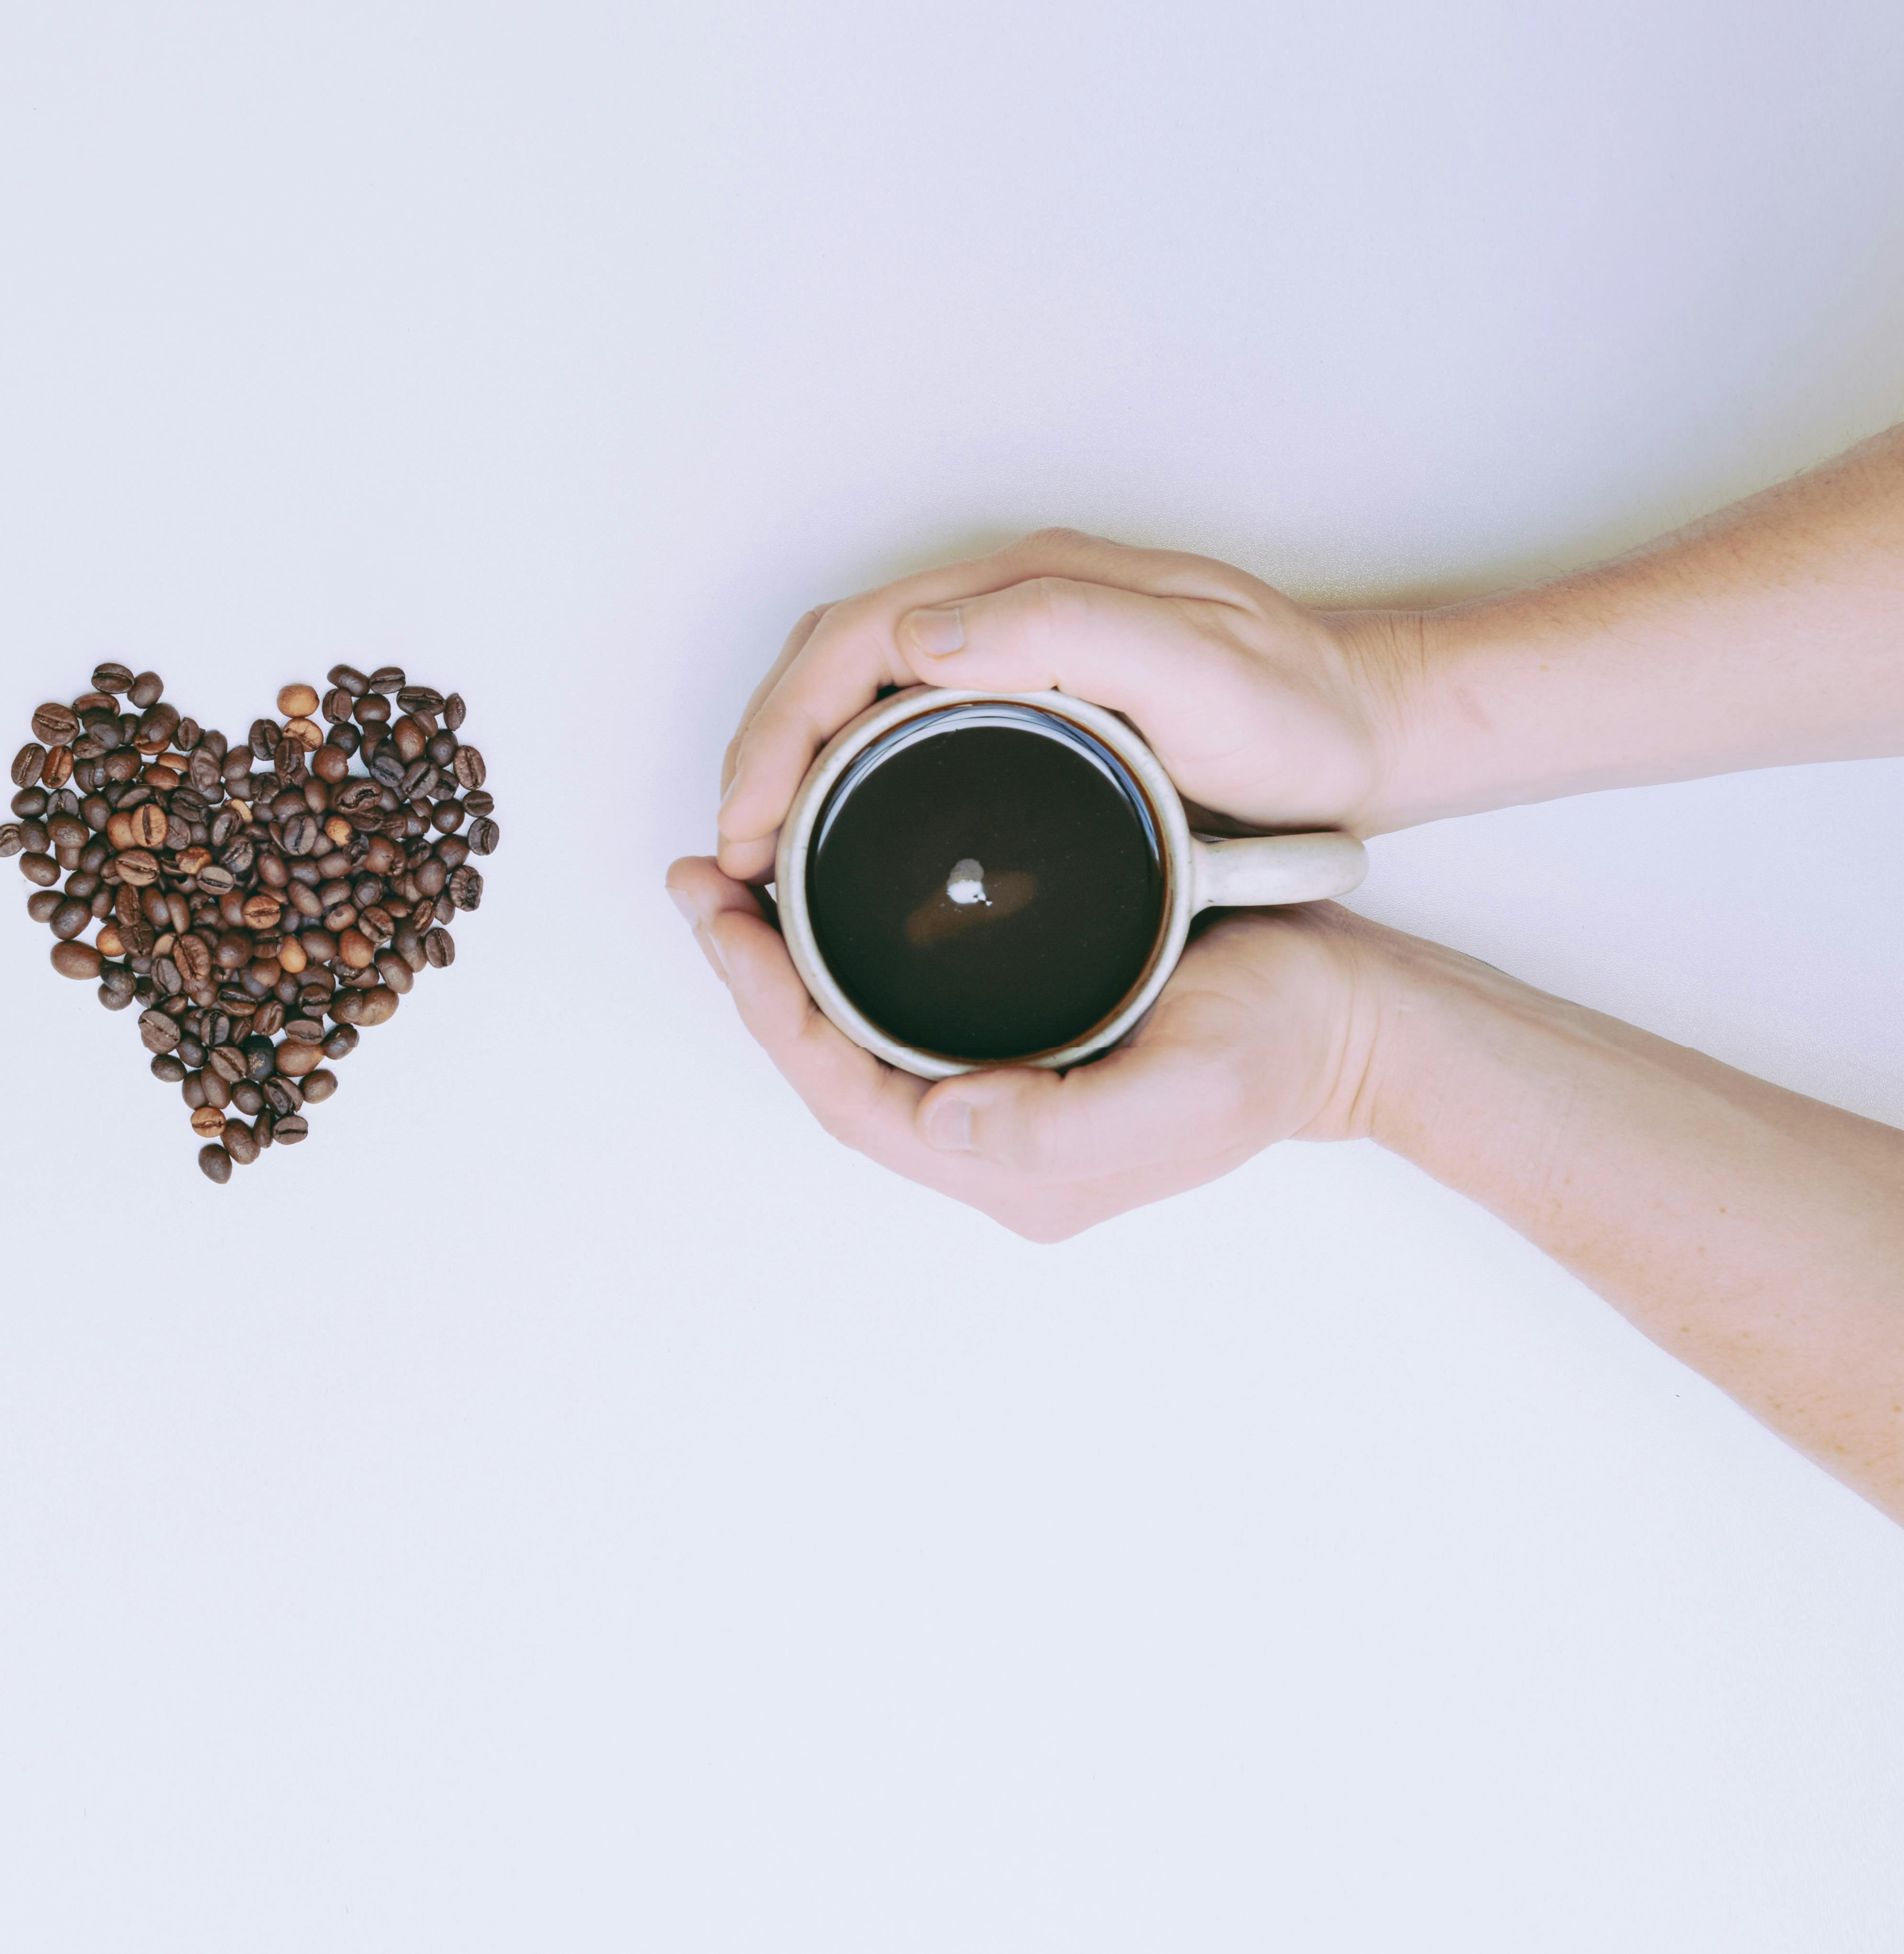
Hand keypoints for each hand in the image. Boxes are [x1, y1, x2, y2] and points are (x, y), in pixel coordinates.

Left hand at [665, 859, 1388, 1239]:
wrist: (1355, 1018)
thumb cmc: (1283, 1044)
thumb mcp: (1191, 1087)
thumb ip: (1064, 1125)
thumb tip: (943, 1120)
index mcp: (1015, 1167)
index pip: (846, 1093)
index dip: (772, 1012)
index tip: (724, 925)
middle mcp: (991, 1142)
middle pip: (829, 1066)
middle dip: (752, 981)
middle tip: (698, 886)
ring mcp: (1000, 1096)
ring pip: (851, 1037)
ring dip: (782, 966)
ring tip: (728, 885)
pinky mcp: (1016, 1045)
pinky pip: (894, 1013)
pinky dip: (837, 957)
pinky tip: (811, 900)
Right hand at [714, 529, 1422, 879]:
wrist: (1377, 732)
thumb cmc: (1301, 714)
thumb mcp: (1198, 668)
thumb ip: (1066, 633)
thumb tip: (915, 636)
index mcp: (1026, 588)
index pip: (852, 642)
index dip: (781, 730)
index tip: (749, 821)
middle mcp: (1007, 607)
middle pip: (832, 662)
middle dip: (761, 750)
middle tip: (732, 853)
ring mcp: (1014, 650)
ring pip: (854, 692)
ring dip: (790, 764)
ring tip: (760, 853)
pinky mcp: (1027, 698)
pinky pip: (898, 723)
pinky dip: (840, 774)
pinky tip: (833, 834)